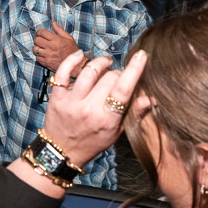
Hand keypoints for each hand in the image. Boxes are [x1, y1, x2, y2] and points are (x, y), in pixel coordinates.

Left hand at [33, 23, 81, 72]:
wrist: (76, 65)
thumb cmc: (72, 51)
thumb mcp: (69, 38)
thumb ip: (60, 30)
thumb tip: (53, 23)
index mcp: (56, 40)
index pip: (42, 33)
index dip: (39, 32)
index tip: (40, 33)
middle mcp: (51, 47)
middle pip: (37, 40)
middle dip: (37, 39)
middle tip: (40, 40)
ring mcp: (48, 55)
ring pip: (35, 49)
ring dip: (37, 47)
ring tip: (41, 47)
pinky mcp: (46, 63)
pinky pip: (37, 58)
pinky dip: (38, 56)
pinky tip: (43, 54)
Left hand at [42, 49, 147, 166]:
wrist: (62, 152)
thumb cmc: (92, 141)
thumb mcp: (117, 132)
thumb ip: (133, 114)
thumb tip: (150, 98)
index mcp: (107, 120)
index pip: (124, 90)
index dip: (134, 70)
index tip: (141, 56)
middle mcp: (89, 110)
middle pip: (109, 78)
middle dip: (118, 73)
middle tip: (118, 77)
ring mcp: (71, 103)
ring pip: (89, 71)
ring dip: (101, 63)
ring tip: (106, 63)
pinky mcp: (57, 97)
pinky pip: (62, 72)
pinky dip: (71, 60)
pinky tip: (80, 55)